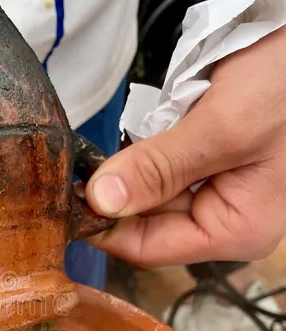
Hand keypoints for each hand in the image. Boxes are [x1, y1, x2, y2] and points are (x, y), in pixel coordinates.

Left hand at [85, 0, 285, 267]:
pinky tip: (141, 131)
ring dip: (127, 170)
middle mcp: (225, 222)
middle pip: (145, 223)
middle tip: (76, 162)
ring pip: (148, 195)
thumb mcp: (222, 127)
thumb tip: (101, 202)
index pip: (148, 248)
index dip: (103, 224)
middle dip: (113, 193)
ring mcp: (217, 195)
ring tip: (107, 145)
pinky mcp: (208, 168)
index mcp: (236, 231)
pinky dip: (144, 153)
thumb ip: (159, 167)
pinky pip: (161, 171)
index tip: (66, 194)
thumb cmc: (285, 82)